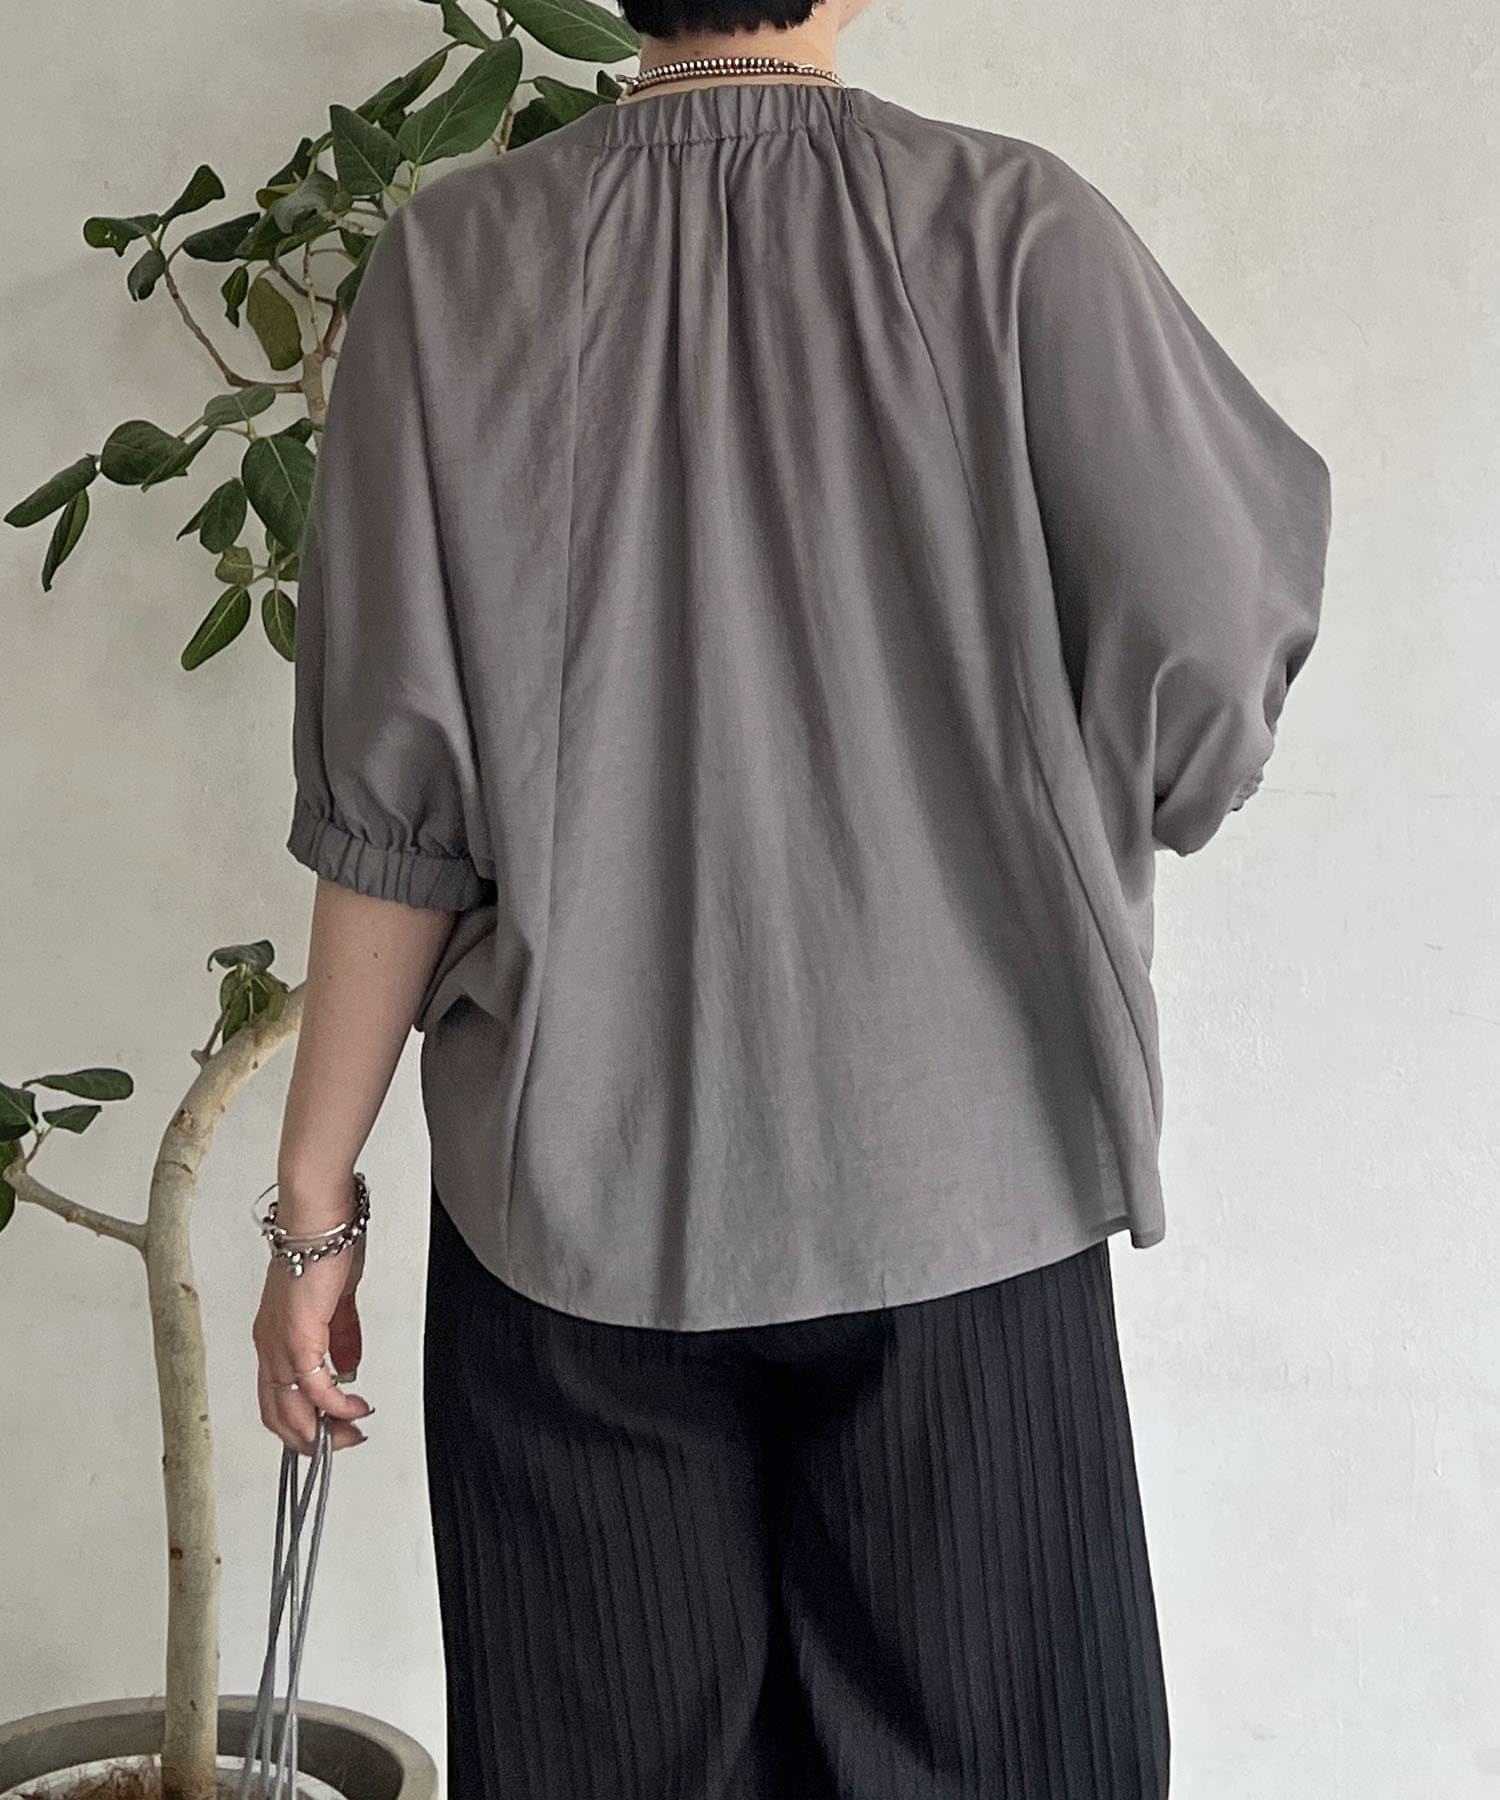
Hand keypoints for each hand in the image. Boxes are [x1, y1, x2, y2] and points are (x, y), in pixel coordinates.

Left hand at [253, 1235, 373, 1453]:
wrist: (320, 1218)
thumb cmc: (325, 1245)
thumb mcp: (336, 1302)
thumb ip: (342, 1337)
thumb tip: (348, 1366)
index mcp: (275, 1335)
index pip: (276, 1396)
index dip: (300, 1422)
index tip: (330, 1431)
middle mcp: (270, 1343)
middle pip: (278, 1413)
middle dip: (312, 1438)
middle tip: (343, 1443)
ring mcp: (279, 1342)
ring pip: (290, 1408)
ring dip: (324, 1429)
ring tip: (351, 1433)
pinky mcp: (297, 1337)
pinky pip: (315, 1386)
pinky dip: (336, 1404)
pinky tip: (355, 1408)